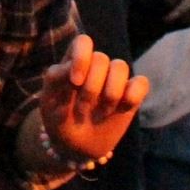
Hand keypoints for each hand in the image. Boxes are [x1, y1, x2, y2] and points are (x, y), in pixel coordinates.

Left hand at [39, 34, 149, 164]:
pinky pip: (141, 83)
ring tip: (101, 113)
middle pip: (101, 57)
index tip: (75, 83)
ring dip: (110, 93)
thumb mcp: (48, 101)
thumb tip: (72, 67)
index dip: (82, 58)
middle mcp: (95, 67)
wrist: (75, 147)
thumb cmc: (58, 119)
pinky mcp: (130, 96)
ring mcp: (114, 80)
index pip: (83, 42)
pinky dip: (134, 94)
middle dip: (92, 87)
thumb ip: (56, 79)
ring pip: (120, 66)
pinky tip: (122, 109)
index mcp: (74, 62)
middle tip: (82, 110)